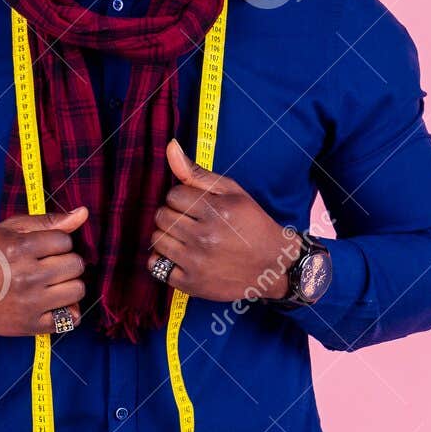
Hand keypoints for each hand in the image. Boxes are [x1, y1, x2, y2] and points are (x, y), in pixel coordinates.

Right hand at [0, 207, 87, 336]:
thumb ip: (47, 221)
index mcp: (20, 249)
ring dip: (69, 285)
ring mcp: (31, 303)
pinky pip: (69, 319)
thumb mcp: (9, 230)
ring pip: (77, 290)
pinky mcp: (32, 325)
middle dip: (65, 262)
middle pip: (75, 265)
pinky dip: (68, 312)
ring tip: (52, 284)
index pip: (65, 241)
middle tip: (49, 266)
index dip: (58, 243)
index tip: (44, 248)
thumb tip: (83, 213)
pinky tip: (54, 304)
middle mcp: (27, 277)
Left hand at [146, 139, 302, 302]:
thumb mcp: (233, 193)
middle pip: (162, 216)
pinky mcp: (191, 284)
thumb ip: (198, 172)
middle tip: (191, 222)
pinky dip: (163, 260)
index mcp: (215, 211)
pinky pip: (156, 267)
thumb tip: (170, 147)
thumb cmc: (252, 224)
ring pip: (156, 240)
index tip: (196, 206)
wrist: (274, 266)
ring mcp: (196, 262)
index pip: (173, 195)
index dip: (182, 198)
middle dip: (173, 215)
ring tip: (186, 238)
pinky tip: (180, 256)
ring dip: (167, 237)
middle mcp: (204, 237)